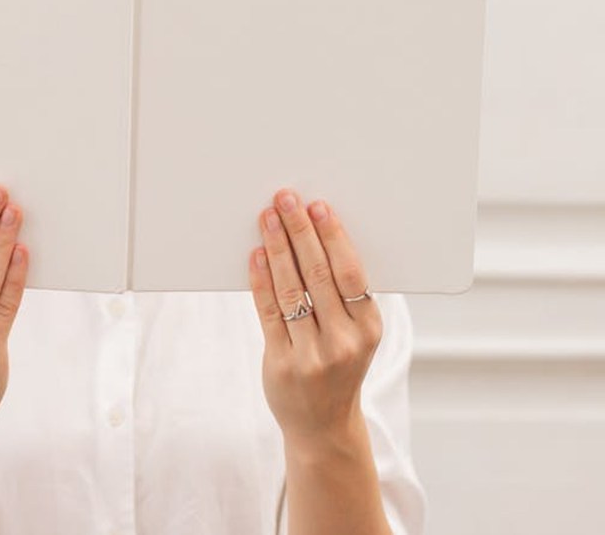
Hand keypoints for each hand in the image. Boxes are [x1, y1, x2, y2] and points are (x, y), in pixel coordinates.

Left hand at [247, 188, 382, 446]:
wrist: (322, 426)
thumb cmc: (339, 367)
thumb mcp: (356, 336)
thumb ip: (343, 297)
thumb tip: (317, 237)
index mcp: (369, 328)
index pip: (350, 274)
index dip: (333, 237)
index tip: (318, 207)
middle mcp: (343, 341)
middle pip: (318, 275)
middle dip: (300, 232)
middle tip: (286, 199)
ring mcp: (311, 355)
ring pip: (291, 289)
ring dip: (277, 248)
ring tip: (267, 218)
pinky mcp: (281, 363)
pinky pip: (268, 312)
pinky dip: (260, 280)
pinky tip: (255, 254)